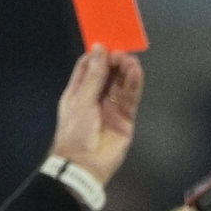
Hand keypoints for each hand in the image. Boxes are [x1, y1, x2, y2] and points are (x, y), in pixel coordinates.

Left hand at [49, 45, 144, 184]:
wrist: (84, 166)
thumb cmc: (75, 132)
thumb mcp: (81, 100)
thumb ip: (94, 75)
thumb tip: (99, 49)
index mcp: (78, 93)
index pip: (89, 68)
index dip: (97, 55)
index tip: (106, 44)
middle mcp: (96, 98)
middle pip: (108, 74)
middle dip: (114, 62)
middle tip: (121, 53)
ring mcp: (111, 108)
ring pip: (121, 85)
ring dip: (126, 71)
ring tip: (130, 61)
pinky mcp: (126, 119)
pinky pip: (130, 98)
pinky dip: (134, 85)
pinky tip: (136, 72)